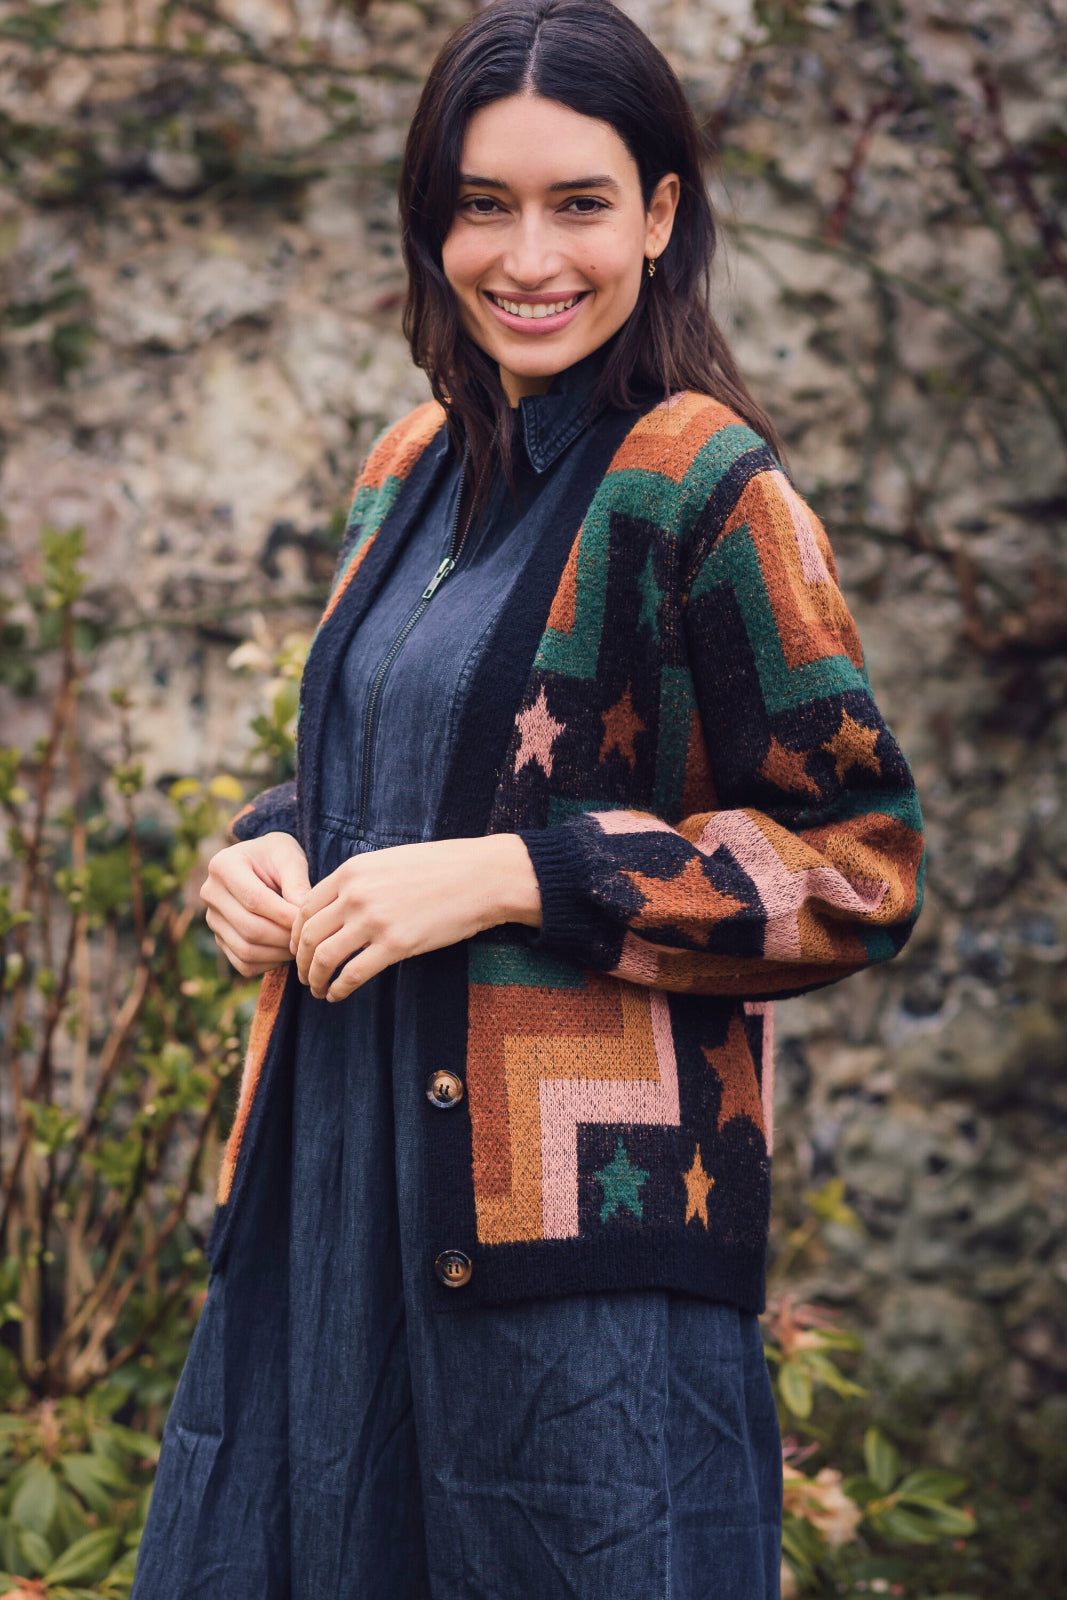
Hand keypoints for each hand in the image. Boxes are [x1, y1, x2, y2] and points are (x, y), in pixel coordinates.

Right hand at [201, 831, 310, 977]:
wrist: (262, 865)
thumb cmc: (278, 857)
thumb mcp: (289, 857)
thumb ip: (296, 881)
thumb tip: (302, 913)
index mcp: (223, 866)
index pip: (254, 899)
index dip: (284, 914)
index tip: (310, 919)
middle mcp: (210, 893)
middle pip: (249, 928)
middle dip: (284, 936)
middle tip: (309, 935)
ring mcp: (213, 920)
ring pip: (246, 950)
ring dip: (279, 952)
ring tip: (301, 942)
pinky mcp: (220, 940)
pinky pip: (244, 964)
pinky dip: (269, 963)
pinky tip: (286, 950)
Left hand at [290, 833, 541, 1000]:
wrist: (482, 877)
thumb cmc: (442, 868)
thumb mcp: (390, 862)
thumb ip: (360, 881)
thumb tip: (339, 907)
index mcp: (352, 871)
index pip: (305, 907)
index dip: (296, 934)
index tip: (299, 950)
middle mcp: (356, 894)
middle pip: (308, 935)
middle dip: (300, 961)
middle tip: (304, 976)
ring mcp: (374, 920)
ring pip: (324, 958)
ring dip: (316, 979)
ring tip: (318, 990)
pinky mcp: (396, 945)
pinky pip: (352, 975)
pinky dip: (338, 989)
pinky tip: (338, 995)